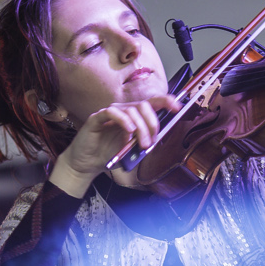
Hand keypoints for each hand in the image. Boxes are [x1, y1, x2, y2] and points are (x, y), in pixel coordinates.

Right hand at [49, 94, 181, 196]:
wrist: (87, 164)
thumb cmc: (108, 154)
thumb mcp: (132, 149)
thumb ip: (143, 141)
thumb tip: (157, 137)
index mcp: (133, 116)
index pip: (152, 103)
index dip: (166, 101)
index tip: (177, 107)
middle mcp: (123, 111)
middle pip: (144, 106)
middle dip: (152, 124)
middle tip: (150, 142)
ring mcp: (110, 113)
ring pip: (131, 111)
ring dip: (140, 128)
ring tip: (139, 145)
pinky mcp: (97, 118)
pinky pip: (113, 113)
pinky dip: (124, 121)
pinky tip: (128, 132)